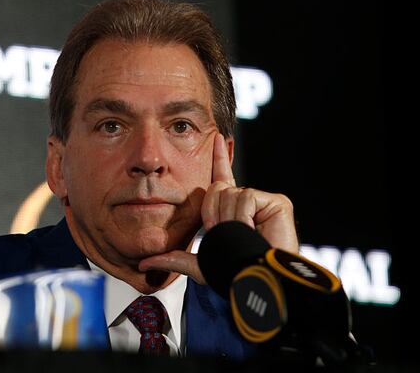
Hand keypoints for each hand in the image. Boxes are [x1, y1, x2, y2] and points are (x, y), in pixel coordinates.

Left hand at [138, 133, 297, 283]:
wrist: (260, 282)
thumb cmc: (236, 275)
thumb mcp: (200, 265)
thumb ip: (174, 259)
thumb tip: (142, 263)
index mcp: (231, 211)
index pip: (222, 179)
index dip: (219, 158)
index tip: (216, 137)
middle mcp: (247, 202)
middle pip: (217, 189)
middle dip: (214, 214)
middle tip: (225, 234)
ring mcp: (263, 201)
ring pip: (230, 194)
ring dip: (228, 220)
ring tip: (241, 237)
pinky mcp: (277, 202)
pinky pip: (245, 198)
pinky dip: (243, 217)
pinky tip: (253, 230)